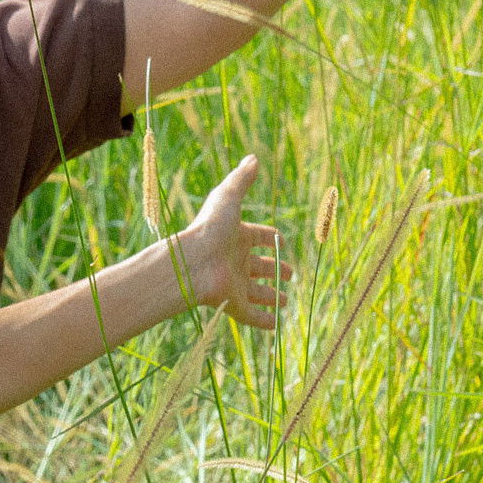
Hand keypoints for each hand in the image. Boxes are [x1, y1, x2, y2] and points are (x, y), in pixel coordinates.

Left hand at [171, 156, 288, 328]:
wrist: (192, 262)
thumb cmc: (209, 228)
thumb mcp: (228, 197)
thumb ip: (242, 179)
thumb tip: (254, 157)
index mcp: (236, 237)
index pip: (257, 237)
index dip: (269, 238)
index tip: (280, 241)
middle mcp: (236, 261)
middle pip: (259, 267)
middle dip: (275, 271)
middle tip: (290, 274)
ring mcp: (235, 284)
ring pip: (258, 293)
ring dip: (272, 297)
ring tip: (286, 301)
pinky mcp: (234, 305)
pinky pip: (253, 316)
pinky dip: (264, 322)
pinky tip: (276, 325)